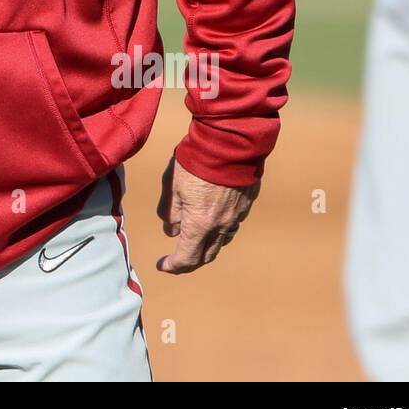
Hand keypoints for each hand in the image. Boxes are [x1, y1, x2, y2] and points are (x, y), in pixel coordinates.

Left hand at [154, 156, 258, 273]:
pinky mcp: (247, 202)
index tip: (162, 265)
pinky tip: (212, 217)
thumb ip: (170, 212)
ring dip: (206, 244)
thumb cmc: (196, 162)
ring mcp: (238, 214)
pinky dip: (219, 228)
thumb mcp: (172, 185)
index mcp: (201, 224)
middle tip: (176, 258)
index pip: (187, 257)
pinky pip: (233, 223)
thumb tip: (171, 230)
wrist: (229, 142)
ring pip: (222, 240)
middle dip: (190, 261)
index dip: (173, 265)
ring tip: (193, 237)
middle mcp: (222, 225)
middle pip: (207, 254)